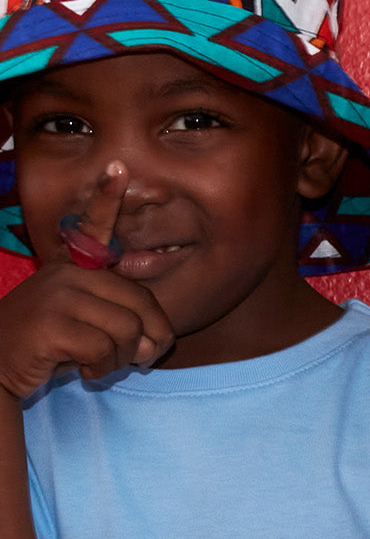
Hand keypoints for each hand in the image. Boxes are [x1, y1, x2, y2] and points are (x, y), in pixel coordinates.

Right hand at [0, 162, 173, 398]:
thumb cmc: (46, 347)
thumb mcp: (83, 325)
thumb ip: (121, 324)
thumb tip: (154, 343)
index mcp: (72, 269)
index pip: (92, 228)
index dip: (106, 198)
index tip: (117, 168)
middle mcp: (66, 275)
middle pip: (140, 302)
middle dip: (149, 339)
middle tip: (137, 358)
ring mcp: (58, 296)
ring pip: (128, 329)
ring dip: (123, 359)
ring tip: (100, 364)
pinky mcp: (53, 324)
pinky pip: (106, 349)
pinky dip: (104, 369)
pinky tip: (84, 370)